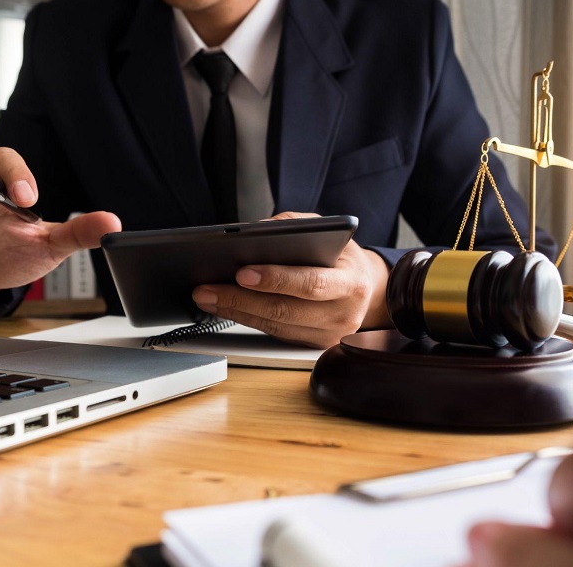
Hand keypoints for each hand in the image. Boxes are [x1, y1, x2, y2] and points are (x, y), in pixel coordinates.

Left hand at [191, 212, 391, 347]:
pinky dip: (246, 319)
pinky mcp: (313, 346)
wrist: (366, 287)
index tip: (241, 271)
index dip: (275, 279)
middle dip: (239, 299)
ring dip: (235, 311)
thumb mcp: (327, 231)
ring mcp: (329, 335)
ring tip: (206, 297)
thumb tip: (255, 230)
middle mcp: (343, 314)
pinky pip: (274, 334)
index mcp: (352, 283)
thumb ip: (294, 225)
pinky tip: (225, 307)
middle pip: (284, 310)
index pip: (311, 283)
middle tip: (207, 288)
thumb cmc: (341, 256)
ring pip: (274, 326)